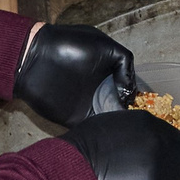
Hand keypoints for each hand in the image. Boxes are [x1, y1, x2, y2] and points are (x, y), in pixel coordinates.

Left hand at [15, 24, 139, 124]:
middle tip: (138, 121)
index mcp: (108, 73)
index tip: (146, 104)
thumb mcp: (104, 46)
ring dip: (117, 125)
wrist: (34, 59)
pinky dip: (102, 132)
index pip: (128, 89)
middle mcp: (100, 90)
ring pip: (109, 120)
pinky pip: (92, 129)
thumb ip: (124, 64)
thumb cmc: (68, 45)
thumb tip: (130, 91)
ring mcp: (88, 105)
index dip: (137, 96)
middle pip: (121, 107)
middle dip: (130, 115)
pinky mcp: (74, 119)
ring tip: (128, 129)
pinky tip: (112, 133)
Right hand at [63, 108, 179, 179]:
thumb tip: (143, 148)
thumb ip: (135, 136)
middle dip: (170, 176)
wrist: (67, 179)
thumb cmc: (78, 154)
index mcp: (150, 125)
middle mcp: (164, 146)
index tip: (160, 168)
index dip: (170, 157)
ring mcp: (165, 174)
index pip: (177, 142)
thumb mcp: (111, 128)